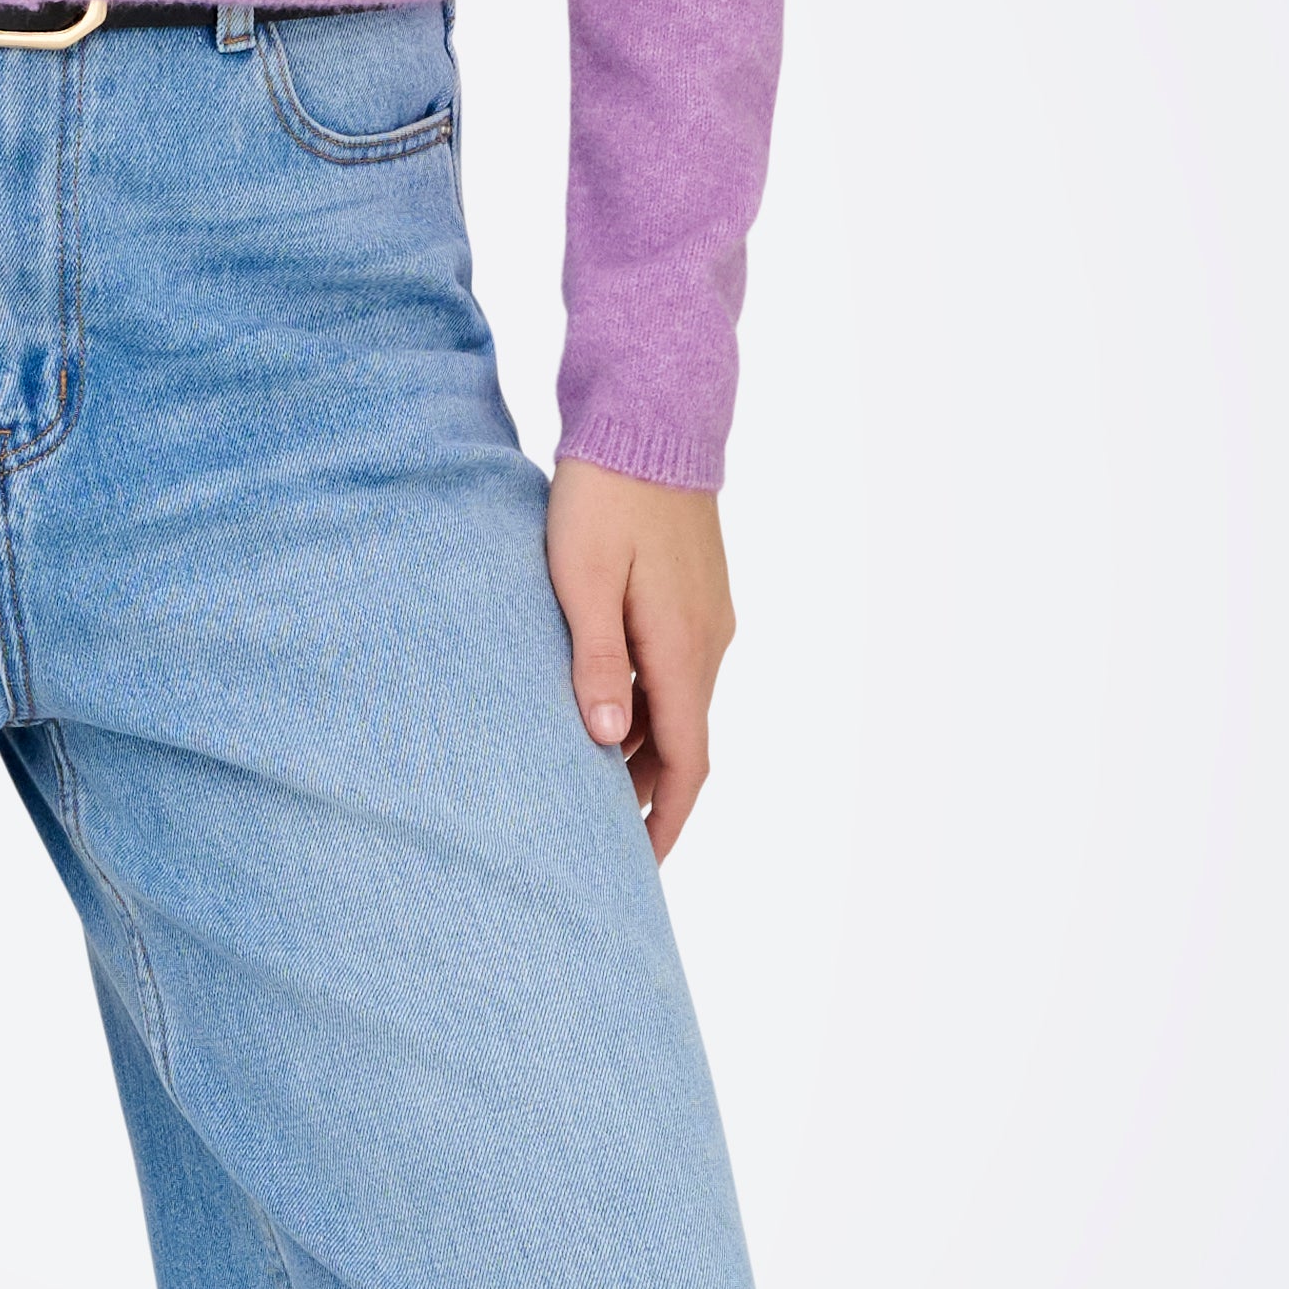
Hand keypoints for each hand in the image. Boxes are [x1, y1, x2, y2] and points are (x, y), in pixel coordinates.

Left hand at [546, 459, 733, 863]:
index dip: (665, 819)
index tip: (639, 868)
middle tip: (593, 837)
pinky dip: (644, 706)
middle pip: (682, 743)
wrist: (651, 420)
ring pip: (676, 706)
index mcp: (681, 647)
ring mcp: (707, 618)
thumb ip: (592, 660)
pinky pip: (675, 672)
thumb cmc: (605, 495)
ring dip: (640, 749)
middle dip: (645, 795)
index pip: (686, 760)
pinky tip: (601, 709)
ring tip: (583, 783)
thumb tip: (601, 739)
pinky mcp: (696, 597)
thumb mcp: (580, 579)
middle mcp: (708, 641)